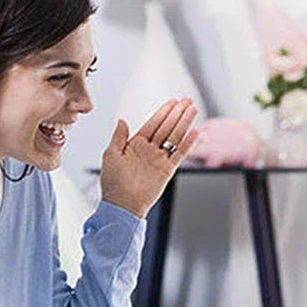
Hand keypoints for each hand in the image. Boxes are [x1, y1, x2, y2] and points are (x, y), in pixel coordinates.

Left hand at [100, 98, 199, 218]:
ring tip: (193, 110)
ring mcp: (159, 160)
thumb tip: (122, 120)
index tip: (173, 101)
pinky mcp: (167, 170)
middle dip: (177, 113)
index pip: (153, 124)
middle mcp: (150, 150)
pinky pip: (179, 154)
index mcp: (136, 144)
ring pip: (174, 137)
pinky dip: (188, 144)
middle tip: (187, 101)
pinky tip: (195, 132)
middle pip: (167, 127)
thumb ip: (118, 137)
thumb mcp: (111, 155)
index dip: (163, 112)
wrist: (122, 205)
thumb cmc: (113, 183)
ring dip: (184, 123)